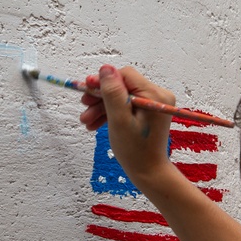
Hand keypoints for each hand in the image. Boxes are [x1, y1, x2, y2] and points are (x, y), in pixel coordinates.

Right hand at [78, 65, 175, 188]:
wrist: (148, 172)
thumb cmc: (135, 151)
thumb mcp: (119, 120)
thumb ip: (113, 93)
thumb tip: (106, 68)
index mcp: (155, 95)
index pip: (125, 75)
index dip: (104, 80)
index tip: (85, 88)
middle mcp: (157, 96)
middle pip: (122, 86)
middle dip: (101, 97)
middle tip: (83, 105)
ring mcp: (153, 104)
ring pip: (122, 97)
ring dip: (102, 107)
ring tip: (86, 121)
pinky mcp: (148, 113)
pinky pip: (126, 107)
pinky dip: (111, 113)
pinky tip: (95, 124)